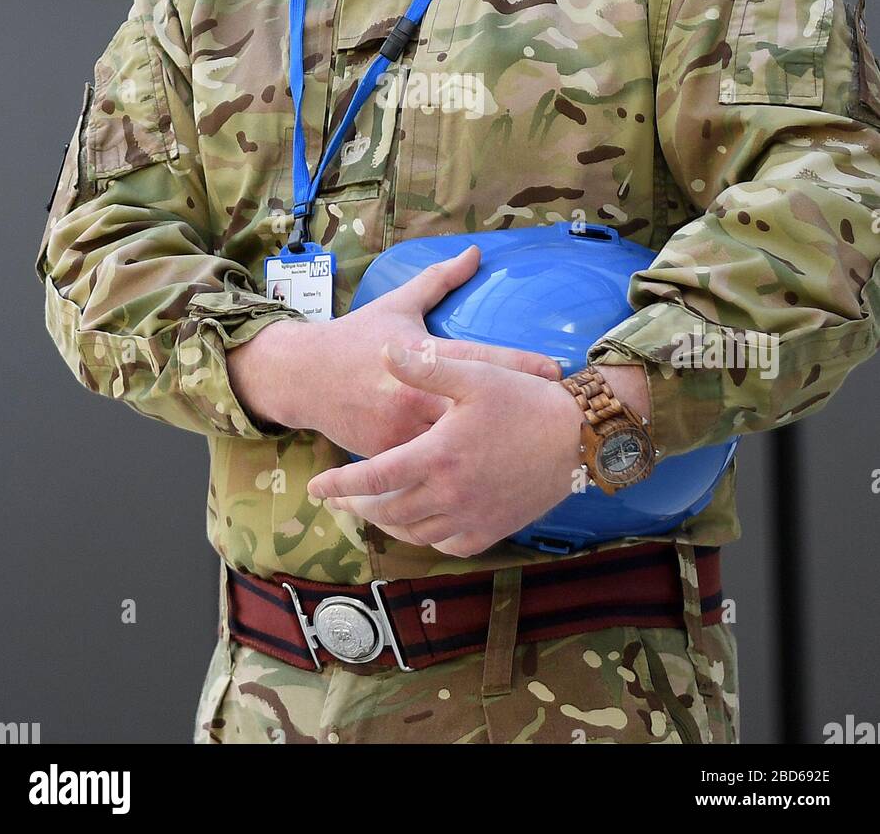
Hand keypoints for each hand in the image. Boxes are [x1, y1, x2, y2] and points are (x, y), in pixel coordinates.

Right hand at [290, 244, 562, 457]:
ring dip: (488, 449)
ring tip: (532, 454)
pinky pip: (424, 467)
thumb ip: (439, 280)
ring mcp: (400, 429)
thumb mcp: (397, 304)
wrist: (303, 376)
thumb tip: (474, 252)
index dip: (518, 363)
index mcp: (420, 354)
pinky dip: (452, 471)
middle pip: (473, 407)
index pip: (477, 358)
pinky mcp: (387, 455)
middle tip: (556, 416)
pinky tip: (488, 482)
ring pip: (451, 445)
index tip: (554, 369)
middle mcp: (413, 392)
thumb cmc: (356, 337)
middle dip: (513, 412)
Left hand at [307, 336, 583, 556]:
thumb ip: (425, 367)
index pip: (373, 478)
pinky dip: (427, 537)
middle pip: (388, 512)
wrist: (579, 437)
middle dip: (359, 508)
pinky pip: (449, 544)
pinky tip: (422, 523)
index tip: (317, 489)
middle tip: (341, 500)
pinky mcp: (493, 529)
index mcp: (438, 456)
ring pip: (415, 533)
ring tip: (376, 510)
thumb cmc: (526, 400)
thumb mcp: (474, 375)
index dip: (340, 485)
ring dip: (389, 524)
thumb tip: (386, 351)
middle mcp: (450, 494)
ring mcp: (472, 516)